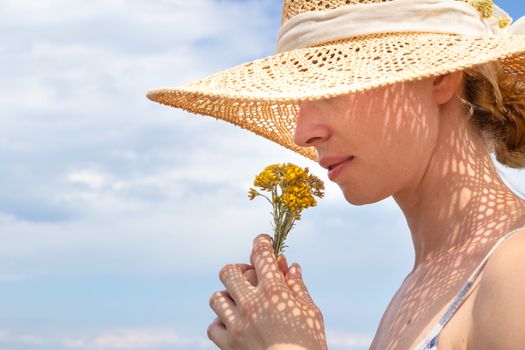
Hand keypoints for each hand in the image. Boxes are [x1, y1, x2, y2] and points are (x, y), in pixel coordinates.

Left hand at [208, 234, 327, 349]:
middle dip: (239, 269)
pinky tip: (234, 325)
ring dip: (228, 296)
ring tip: (241, 303)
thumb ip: (298, 286)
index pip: (261, 255)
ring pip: (216, 297)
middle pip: (229, 271)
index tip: (262, 241)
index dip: (261, 242)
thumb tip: (291, 266)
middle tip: (251, 276)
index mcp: (274, 291)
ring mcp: (236, 324)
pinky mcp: (228, 345)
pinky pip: (213, 326)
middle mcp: (250, 303)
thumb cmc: (309, 345)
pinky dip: (221, 323)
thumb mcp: (310, 312)